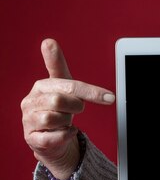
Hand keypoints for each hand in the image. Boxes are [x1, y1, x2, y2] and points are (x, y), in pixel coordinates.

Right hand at [21, 39, 114, 177]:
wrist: (49, 137)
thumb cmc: (59, 107)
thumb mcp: (63, 86)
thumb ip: (58, 65)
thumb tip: (48, 40)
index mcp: (42, 86)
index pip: (69, 84)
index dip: (91, 91)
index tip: (110, 98)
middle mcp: (31, 101)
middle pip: (60, 101)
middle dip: (75, 107)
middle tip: (76, 109)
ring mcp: (28, 120)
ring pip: (53, 118)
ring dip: (66, 122)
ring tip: (65, 120)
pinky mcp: (31, 138)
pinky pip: (52, 138)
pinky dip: (64, 135)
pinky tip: (64, 132)